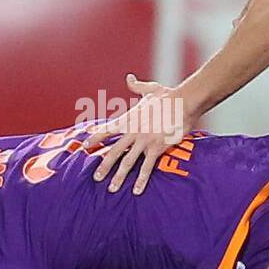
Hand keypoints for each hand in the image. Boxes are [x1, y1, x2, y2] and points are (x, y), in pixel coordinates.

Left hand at [84, 73, 195, 195]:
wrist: (183, 102)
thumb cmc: (168, 95)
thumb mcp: (150, 89)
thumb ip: (136, 86)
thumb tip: (129, 77)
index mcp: (129, 118)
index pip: (107, 130)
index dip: (95, 138)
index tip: (84, 146)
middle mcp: (133, 132)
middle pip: (114, 151)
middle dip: (104, 165)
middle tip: (95, 177)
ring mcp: (144, 141)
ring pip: (128, 162)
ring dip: (118, 177)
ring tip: (111, 189)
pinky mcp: (156, 148)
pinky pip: (147, 167)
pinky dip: (141, 180)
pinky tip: (136, 191)